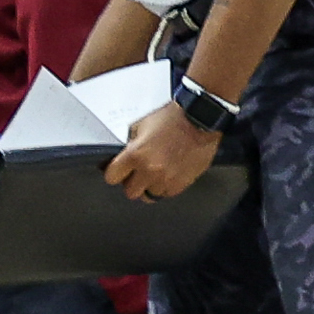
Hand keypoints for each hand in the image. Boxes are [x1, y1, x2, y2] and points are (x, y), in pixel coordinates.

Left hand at [105, 102, 221, 203]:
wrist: (201, 119)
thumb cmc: (174, 118)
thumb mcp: (142, 124)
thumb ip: (130, 143)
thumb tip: (125, 156)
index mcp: (135, 154)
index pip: (111, 177)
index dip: (115, 173)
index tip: (119, 171)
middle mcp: (150, 170)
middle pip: (130, 192)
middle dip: (133, 183)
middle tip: (138, 173)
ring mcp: (167, 179)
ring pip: (150, 195)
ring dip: (151, 185)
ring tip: (158, 172)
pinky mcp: (182, 183)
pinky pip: (167, 193)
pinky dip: (166, 186)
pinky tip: (170, 173)